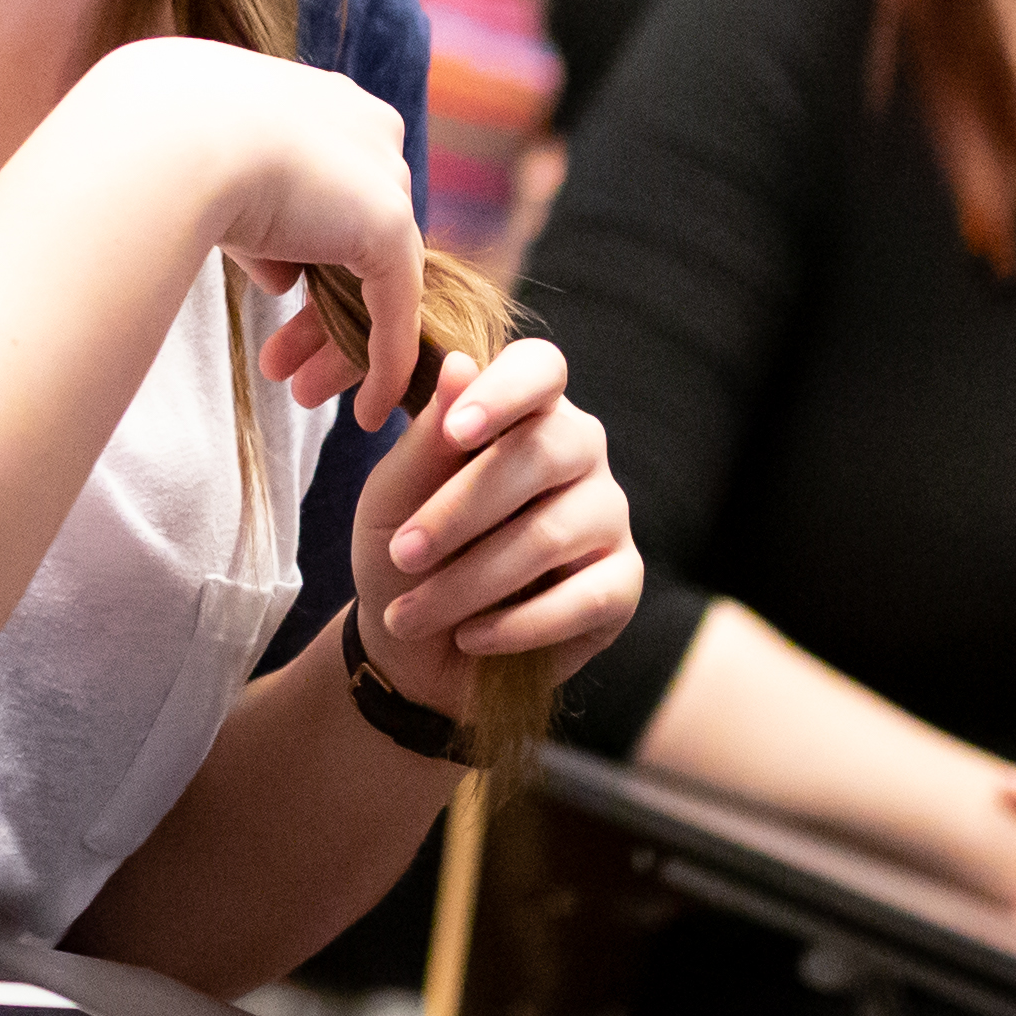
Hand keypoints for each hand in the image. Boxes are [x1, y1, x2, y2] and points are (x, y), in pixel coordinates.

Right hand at [82, 37, 424, 427]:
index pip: (332, 196)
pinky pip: (396, 310)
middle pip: (357, 242)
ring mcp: (382, 175)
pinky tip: (369, 412)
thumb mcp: (215, 180)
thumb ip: (263, 226)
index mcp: (322, 102)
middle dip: (321, 314)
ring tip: (303, 395)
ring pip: (377, 279)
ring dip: (340, 345)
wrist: (165, 138)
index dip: (305, 259)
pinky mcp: (387, 225)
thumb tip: (283, 275)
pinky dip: (384, 364)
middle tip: (283, 366)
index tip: (275, 304)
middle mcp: (365, 128)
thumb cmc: (163, 148)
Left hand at [355, 339, 639, 710]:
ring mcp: (609, 516)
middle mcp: (579, 452)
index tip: (455, 433)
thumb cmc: (404, 555)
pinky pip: (583, 599)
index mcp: (524, 411)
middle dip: (462, 510)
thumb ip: (425, 437)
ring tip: (413, 614)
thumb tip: (460, 364)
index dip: (504, 393)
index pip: (541, 369)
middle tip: (403, 555)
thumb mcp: (393, 497)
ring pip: (553, 534)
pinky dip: (516, 625)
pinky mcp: (622, 584)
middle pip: (546, 451)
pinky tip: (470, 637)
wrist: (413, 652)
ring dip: (471, 581)